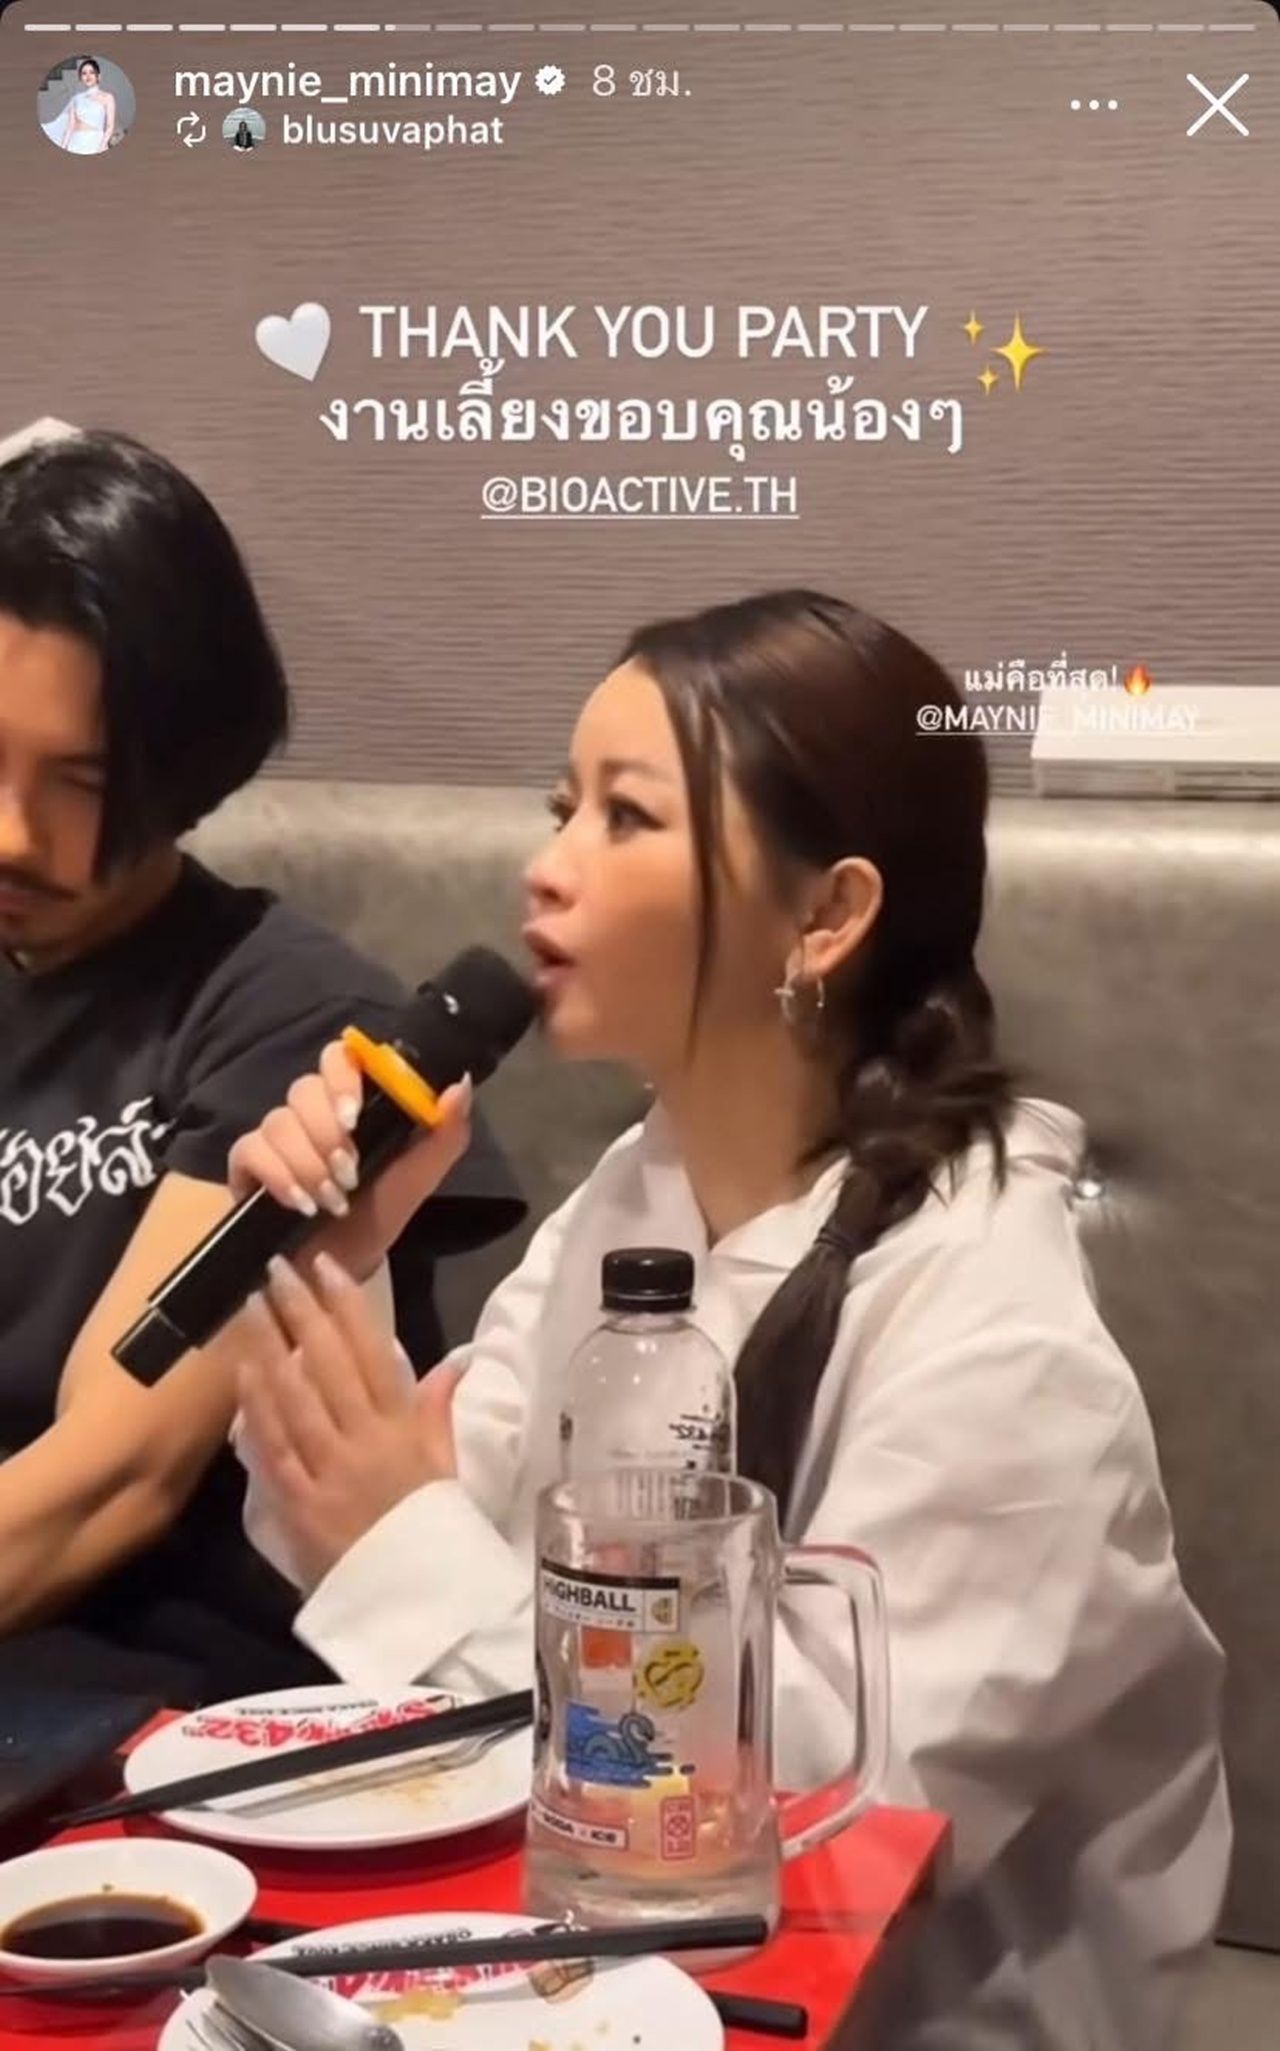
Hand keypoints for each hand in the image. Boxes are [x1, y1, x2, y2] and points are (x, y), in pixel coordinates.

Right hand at [227, 1037, 472, 1282]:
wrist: (341, 1265)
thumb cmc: (379, 1213)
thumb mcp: (418, 1177)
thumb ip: (445, 1133)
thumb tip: (460, 1084)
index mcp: (351, 1101)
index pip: (339, 1057)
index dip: (343, 1077)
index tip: (356, 1115)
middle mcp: (309, 1111)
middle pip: (303, 1089)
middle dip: (328, 1134)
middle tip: (350, 1175)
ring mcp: (274, 1136)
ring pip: (278, 1121)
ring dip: (309, 1164)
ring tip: (332, 1201)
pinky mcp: (246, 1164)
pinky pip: (250, 1150)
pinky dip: (278, 1176)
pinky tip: (300, 1203)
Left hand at [237, 1249, 463, 1585]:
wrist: (417, 1603)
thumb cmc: (433, 1530)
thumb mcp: (446, 1469)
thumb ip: (439, 1413)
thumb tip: (453, 1364)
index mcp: (404, 1429)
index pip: (373, 1353)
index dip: (349, 1306)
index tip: (328, 1266)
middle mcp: (365, 1442)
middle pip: (328, 1365)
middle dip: (302, 1312)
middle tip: (277, 1268)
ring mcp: (329, 1472)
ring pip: (295, 1398)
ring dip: (269, 1347)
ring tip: (250, 1305)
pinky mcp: (299, 1503)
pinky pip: (274, 1448)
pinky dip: (257, 1408)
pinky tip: (243, 1373)